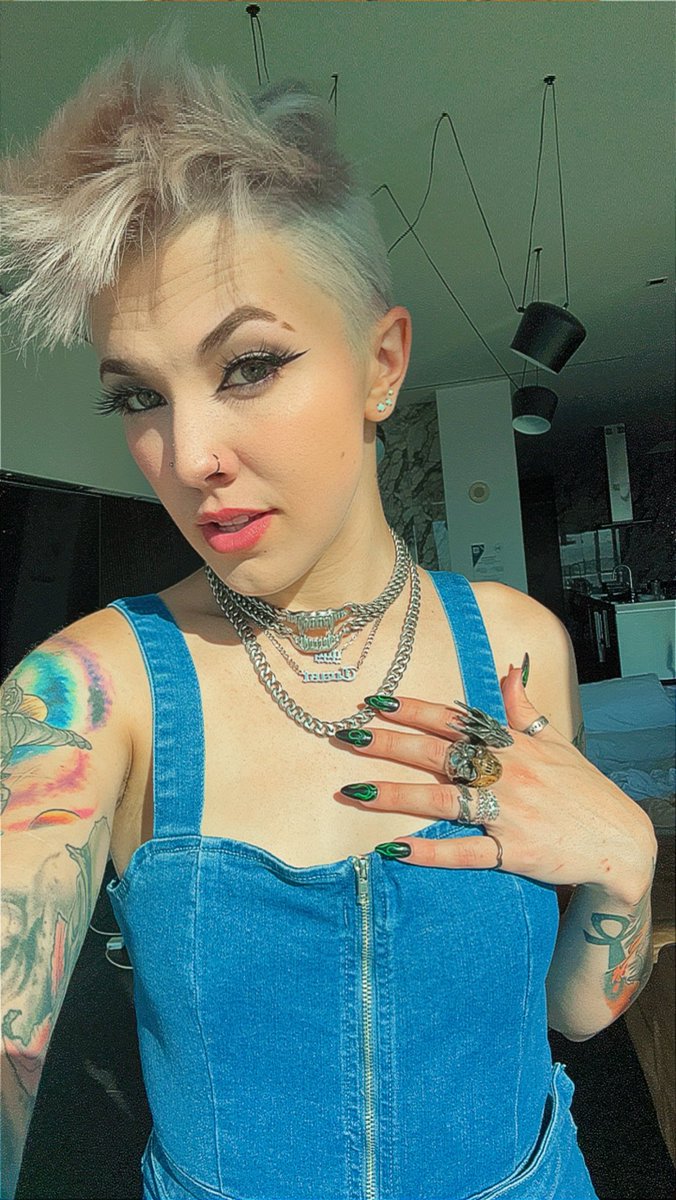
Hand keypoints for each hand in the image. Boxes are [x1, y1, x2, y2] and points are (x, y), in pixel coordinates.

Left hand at [332, 665, 656, 903]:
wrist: (621, 840)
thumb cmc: (582, 789)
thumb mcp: (555, 740)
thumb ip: (524, 707)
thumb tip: (510, 669)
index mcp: (511, 744)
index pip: (454, 720)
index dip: (414, 709)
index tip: (376, 700)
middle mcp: (507, 773)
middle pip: (439, 754)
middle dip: (390, 744)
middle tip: (347, 736)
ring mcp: (509, 813)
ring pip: (444, 800)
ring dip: (396, 796)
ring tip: (354, 792)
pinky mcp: (513, 852)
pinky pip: (466, 852)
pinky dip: (430, 852)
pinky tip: (394, 849)